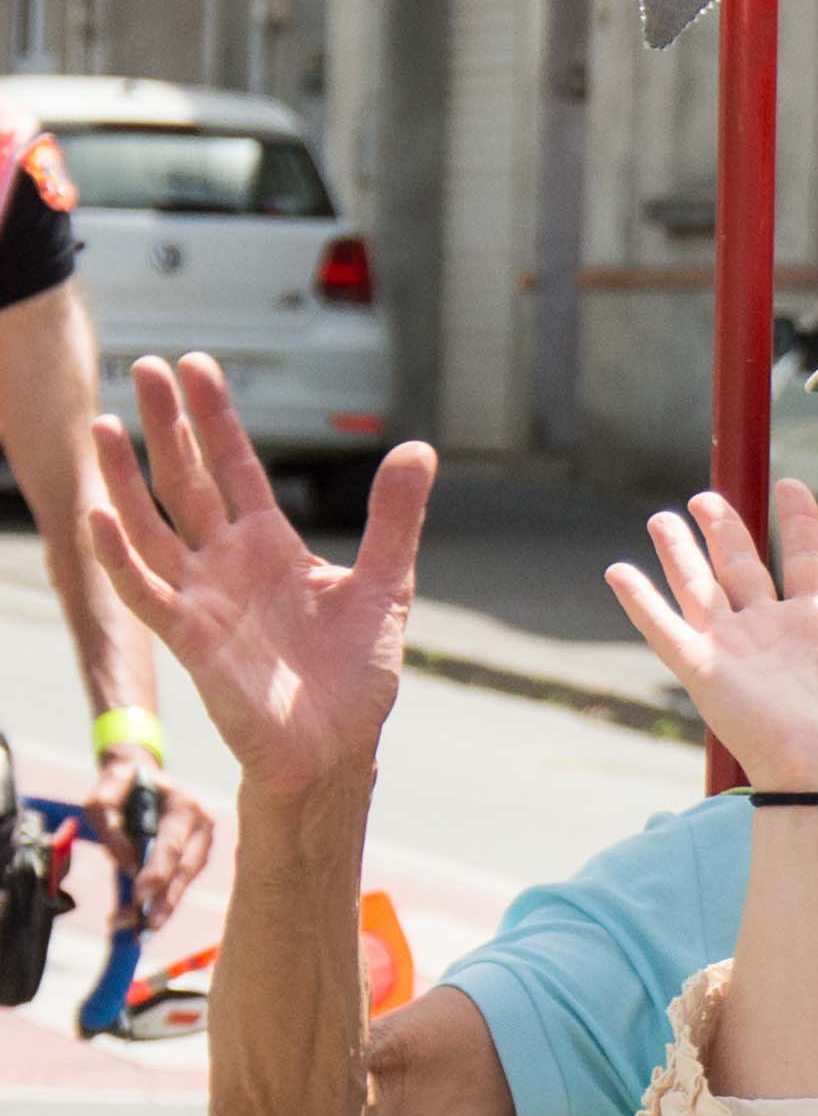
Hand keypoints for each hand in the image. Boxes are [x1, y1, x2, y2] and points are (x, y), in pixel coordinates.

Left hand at [83, 754, 216, 923]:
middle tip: (147, 925)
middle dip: (166, 899)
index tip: (140, 894)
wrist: (139, 777)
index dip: (157, 871)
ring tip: (141, 930)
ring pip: (186, 881)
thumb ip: (109, 823)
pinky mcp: (195, 857)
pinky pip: (180, 883)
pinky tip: (143, 920)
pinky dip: (162, 902)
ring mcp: (202, 843)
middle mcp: (202, 825)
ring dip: (164, 907)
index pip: (171, 844)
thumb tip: (126, 864)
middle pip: (186, 869)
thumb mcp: (104, 793)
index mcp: (185, 805)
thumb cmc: (122, 784)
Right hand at [85, 352, 433, 811]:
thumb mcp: (384, 584)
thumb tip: (419, 448)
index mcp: (270, 547)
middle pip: (188, 482)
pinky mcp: (191, 640)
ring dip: (125, 478)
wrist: (338, 749)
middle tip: (149, 365)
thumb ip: (393, 519)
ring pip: (151, 526)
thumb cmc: (353, 676)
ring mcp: (204, 598)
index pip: (234, 468)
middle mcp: (228, 564)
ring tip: (106, 424)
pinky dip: (120, 557)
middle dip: (169, 427)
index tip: (198, 366)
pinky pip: (146, 592)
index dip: (217, 420)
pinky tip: (100, 516)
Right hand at [606, 482, 817, 799]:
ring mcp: (735, 651)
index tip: (789, 484)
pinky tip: (618, 571)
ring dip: (679, 554)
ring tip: (662, 518)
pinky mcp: (703, 670)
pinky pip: (663, 628)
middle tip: (707, 497)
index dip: (799, 522)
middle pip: (742, 571)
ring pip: (700, 590)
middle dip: (725, 532)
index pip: (805, 561)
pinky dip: (640, 600)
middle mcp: (773, 634)